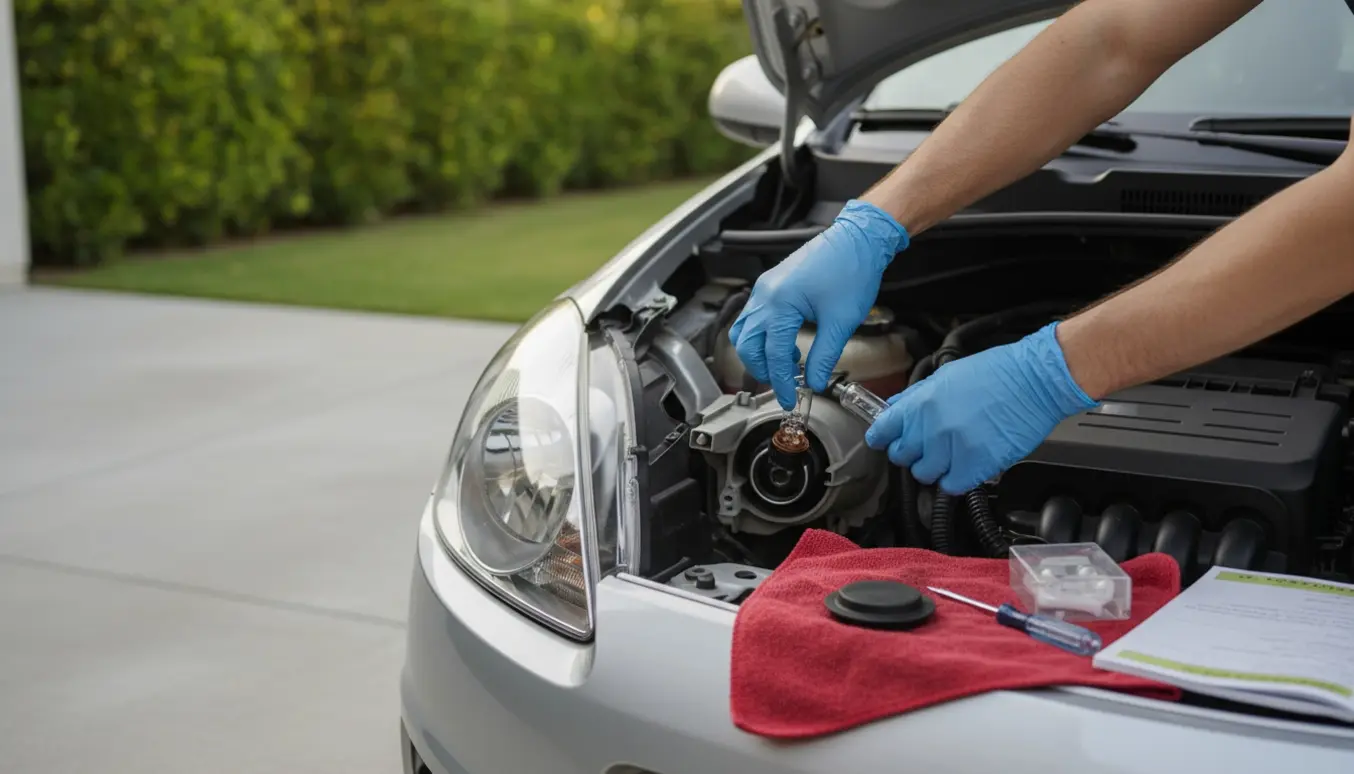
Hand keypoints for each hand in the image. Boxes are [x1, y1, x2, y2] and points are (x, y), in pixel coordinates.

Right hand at [729, 200, 908, 408]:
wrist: (857, 238)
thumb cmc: (852, 270)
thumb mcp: (841, 321)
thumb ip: (824, 356)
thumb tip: (814, 381)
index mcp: (780, 303)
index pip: (773, 354)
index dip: (780, 381)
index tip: (788, 398)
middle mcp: (765, 295)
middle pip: (747, 345)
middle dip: (762, 369)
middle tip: (783, 385)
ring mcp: (765, 288)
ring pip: (744, 331)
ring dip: (759, 353)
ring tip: (784, 365)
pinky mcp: (770, 285)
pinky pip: (754, 317)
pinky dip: (763, 336)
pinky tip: (787, 343)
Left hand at [864, 323, 1097, 494]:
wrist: (1035, 381)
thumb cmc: (997, 374)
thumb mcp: (946, 376)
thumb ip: (916, 397)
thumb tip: (894, 409)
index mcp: (920, 403)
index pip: (883, 432)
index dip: (884, 438)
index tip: (887, 441)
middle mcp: (931, 427)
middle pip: (902, 457)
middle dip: (914, 453)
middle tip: (930, 446)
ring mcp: (952, 448)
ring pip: (925, 474)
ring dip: (936, 468)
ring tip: (952, 455)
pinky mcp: (976, 466)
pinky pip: (952, 486)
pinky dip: (957, 479)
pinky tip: (966, 466)